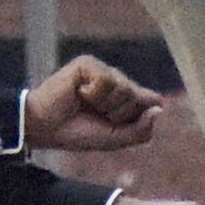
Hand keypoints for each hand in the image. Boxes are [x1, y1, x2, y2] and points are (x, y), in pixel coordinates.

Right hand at [25, 57, 161, 152]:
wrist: (45, 128)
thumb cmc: (77, 134)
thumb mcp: (114, 139)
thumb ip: (140, 130)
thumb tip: (160, 109)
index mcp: (125, 98)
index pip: (152, 100)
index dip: (140, 114)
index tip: (116, 123)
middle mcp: (117, 81)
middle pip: (138, 96)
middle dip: (119, 113)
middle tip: (96, 115)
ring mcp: (103, 70)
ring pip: (124, 88)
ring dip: (105, 104)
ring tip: (85, 104)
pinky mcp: (88, 64)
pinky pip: (106, 80)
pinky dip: (93, 94)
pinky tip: (79, 93)